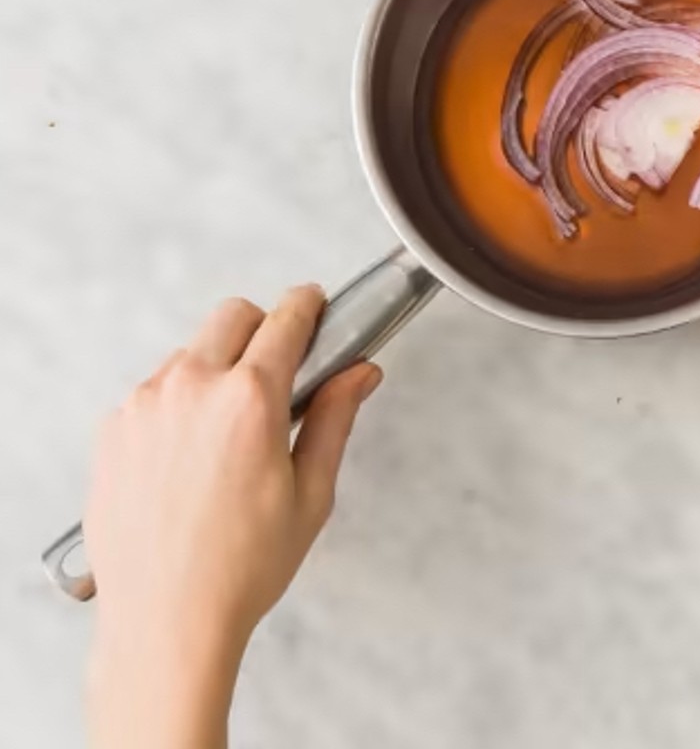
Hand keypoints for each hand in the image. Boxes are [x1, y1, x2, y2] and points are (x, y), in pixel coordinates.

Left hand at [85, 285, 380, 748]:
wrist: (165, 621)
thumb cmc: (241, 567)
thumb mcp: (312, 493)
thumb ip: (335, 418)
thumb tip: (359, 372)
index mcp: (250, 400)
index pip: (286, 318)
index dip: (308, 305)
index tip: (316, 305)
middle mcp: (191, 389)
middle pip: (233, 315)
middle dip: (262, 329)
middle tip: (280, 373)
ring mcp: (144, 406)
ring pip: (190, 352)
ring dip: (217, 368)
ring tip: (233, 429)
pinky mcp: (114, 429)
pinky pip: (154, 390)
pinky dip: (179, 402)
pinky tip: (194, 454)